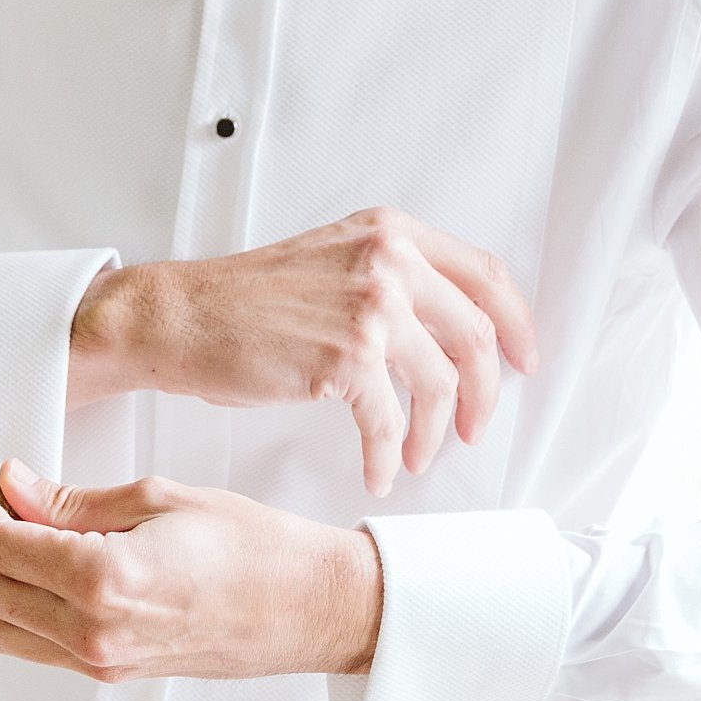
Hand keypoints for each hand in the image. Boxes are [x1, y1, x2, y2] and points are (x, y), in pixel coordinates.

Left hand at [0, 458, 381, 681]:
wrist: (309, 607)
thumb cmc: (254, 548)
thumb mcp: (159, 499)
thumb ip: (74, 500)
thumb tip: (16, 487)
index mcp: (104, 578)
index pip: (0, 544)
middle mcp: (95, 631)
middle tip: (16, 501)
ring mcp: (103, 661)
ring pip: (4, 627)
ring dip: (5, 581)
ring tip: (40, 539)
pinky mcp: (115, 676)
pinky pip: (41, 648)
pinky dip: (33, 610)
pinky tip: (64, 572)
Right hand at [68, 207, 536, 495]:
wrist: (178, 318)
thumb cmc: (241, 302)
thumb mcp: (331, 261)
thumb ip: (389, 278)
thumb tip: (444, 333)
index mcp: (389, 232)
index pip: (484, 274)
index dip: (516, 323)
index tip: (522, 359)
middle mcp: (388, 260)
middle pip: (476, 335)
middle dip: (483, 394)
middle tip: (473, 426)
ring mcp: (370, 306)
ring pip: (441, 385)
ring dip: (434, 433)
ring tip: (417, 455)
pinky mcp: (345, 357)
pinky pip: (389, 422)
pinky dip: (389, 455)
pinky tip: (379, 469)